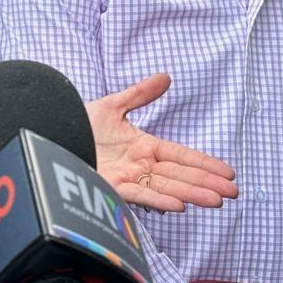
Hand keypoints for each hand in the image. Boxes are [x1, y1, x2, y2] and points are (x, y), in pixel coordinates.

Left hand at [84, 74, 237, 210]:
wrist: (48, 134)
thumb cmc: (76, 125)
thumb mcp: (112, 106)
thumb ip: (139, 94)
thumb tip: (166, 77)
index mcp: (142, 147)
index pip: (181, 155)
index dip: (204, 163)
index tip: (228, 171)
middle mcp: (138, 166)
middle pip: (179, 174)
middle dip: (207, 183)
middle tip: (233, 192)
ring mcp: (125, 178)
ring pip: (165, 187)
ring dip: (191, 193)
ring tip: (216, 200)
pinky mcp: (109, 188)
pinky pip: (137, 195)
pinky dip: (158, 200)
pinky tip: (178, 205)